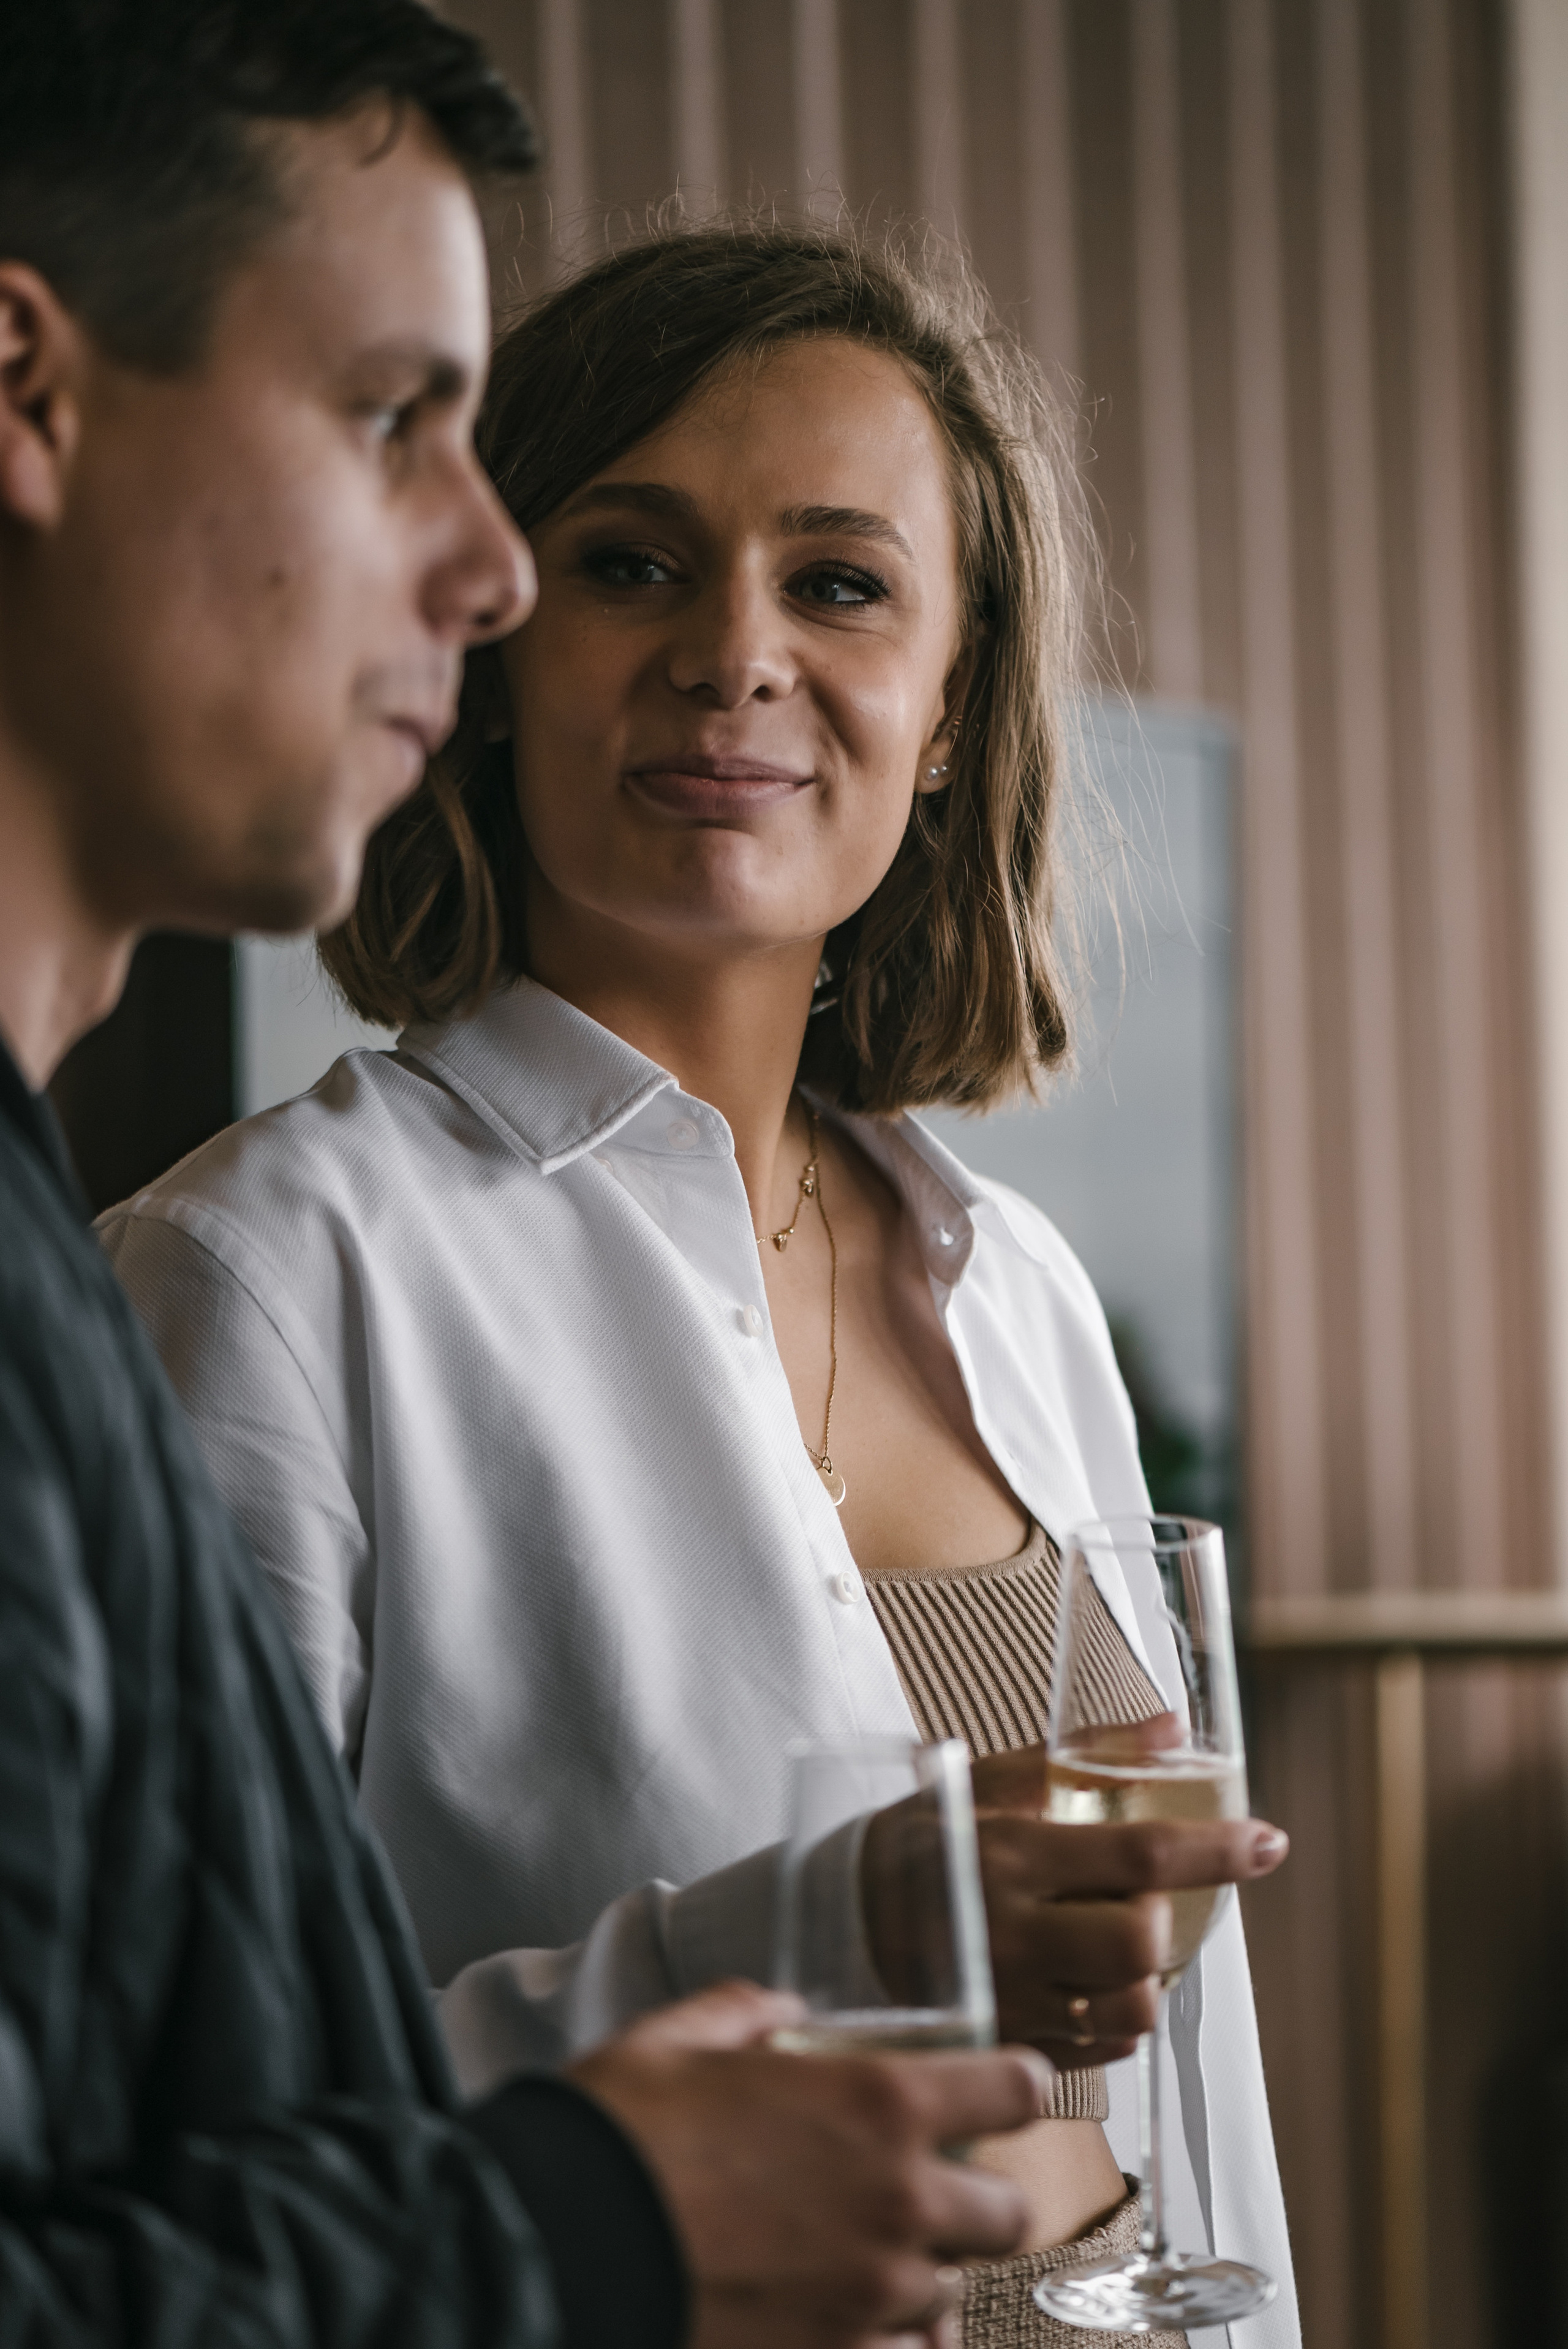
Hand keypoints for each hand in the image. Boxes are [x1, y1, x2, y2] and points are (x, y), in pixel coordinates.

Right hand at [568, 1979, 1051, 2348]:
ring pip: (947, 2296)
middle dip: (975, 2200)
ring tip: (857, 2262)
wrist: (557, 2247)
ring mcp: (870, 2296)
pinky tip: (841, 2321)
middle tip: (923, 2189)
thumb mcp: (677, 2037)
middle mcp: (897, 2202)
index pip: (1014, 2089)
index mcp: (878, 2103)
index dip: (1010, 2085)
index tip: (997, 2089)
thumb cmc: (619, 2130)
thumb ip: (746, 2014)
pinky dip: (884, 2342)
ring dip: (916, 2275)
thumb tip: (782, 2015)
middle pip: (1008, 2213)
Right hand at [863, 1743, 1287, 2064]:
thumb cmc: (918, 1839)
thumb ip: (1081, 1755)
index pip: (1141, 1856)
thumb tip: (1170, 1726)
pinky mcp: (1007, 2041)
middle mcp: (1013, 1931)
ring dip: (1144, 1979)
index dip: (1217, 1849)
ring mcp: (1010, 1997)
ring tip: (1116, 1947)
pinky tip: (1090, 1982)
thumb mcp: (984, 1779)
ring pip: (1128, 2011)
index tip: (1269, 1841)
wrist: (834, 1918)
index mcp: (1013, 1855)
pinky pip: (1100, 2052)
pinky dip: (1115, 2019)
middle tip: (1135, 1902)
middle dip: (1160, 1923)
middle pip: (1140, 1946)